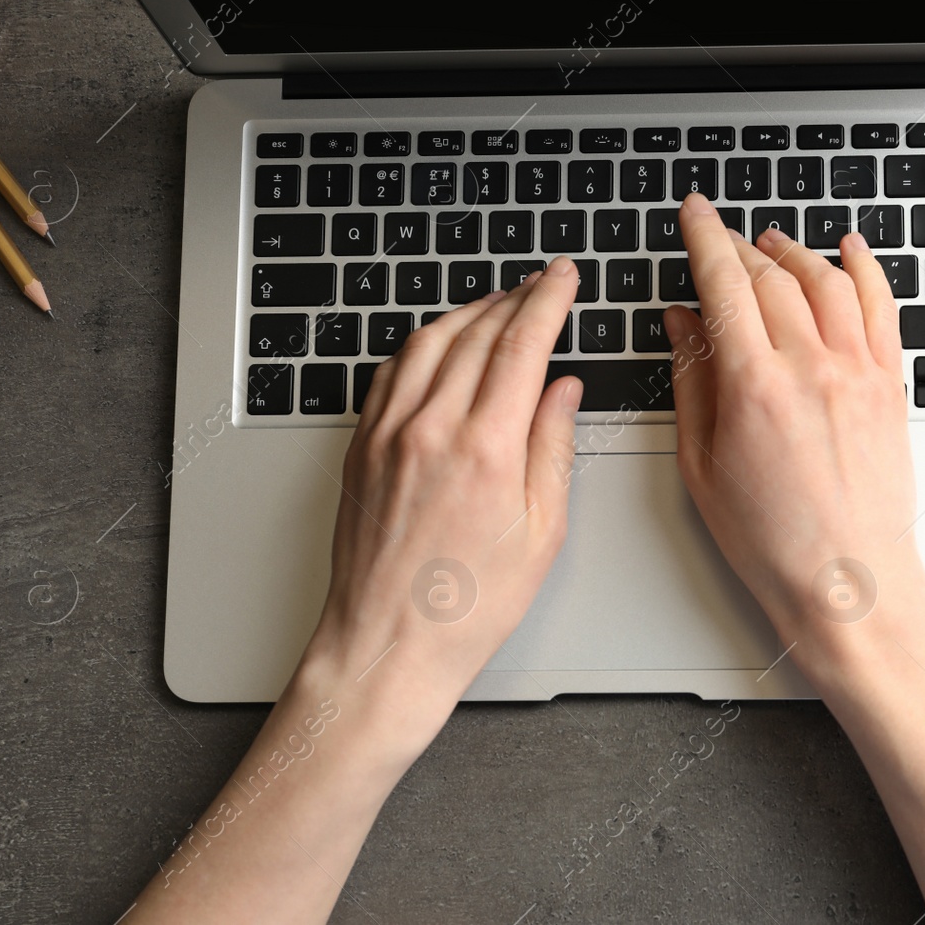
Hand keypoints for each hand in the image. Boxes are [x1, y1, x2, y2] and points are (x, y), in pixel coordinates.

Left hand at [311, 257, 581, 706]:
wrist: (387, 647)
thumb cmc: (467, 608)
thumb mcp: (541, 533)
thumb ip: (552, 447)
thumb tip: (562, 389)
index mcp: (484, 449)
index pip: (521, 344)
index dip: (547, 300)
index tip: (563, 277)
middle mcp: (430, 429)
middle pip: (477, 332)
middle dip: (515, 297)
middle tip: (541, 283)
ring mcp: (387, 434)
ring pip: (429, 341)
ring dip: (468, 311)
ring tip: (498, 304)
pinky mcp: (361, 447)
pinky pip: (391, 372)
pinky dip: (422, 343)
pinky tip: (440, 344)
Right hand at [665, 193, 918, 647]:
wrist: (848, 584)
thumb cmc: (773, 542)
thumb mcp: (701, 465)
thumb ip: (691, 382)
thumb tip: (683, 322)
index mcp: (754, 387)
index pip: (725, 284)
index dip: (705, 237)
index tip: (694, 213)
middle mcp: (811, 368)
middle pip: (771, 276)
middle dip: (740, 245)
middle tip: (720, 235)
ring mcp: (858, 373)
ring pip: (826, 280)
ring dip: (794, 250)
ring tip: (772, 242)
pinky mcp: (890, 386)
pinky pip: (881, 306)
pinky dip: (865, 268)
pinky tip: (850, 249)